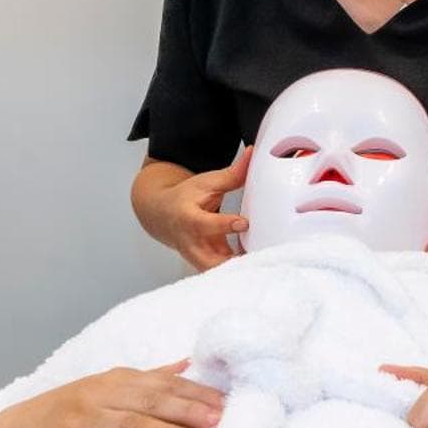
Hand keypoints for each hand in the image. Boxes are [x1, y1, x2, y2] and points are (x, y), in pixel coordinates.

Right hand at [0, 361, 224, 427]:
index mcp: (113, 381)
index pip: (161, 384)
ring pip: (126, 426)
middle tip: (217, 422)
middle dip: (186, 410)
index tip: (224, 404)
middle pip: (149, 401)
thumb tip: (187, 362)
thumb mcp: (106, 387)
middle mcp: (98, 396)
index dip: (193, 392)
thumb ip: (147, 377)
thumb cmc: (68, 410)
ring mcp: (79, 422)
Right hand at [146, 146, 251, 269]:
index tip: (244, 223)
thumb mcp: (206, 183)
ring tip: (264, 266)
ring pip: (217, 273)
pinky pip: (224, 274)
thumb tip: (253, 153)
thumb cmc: (186, 198)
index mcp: (188, 219)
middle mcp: (191, 243)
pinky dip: (240, 272)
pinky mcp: (207, 266)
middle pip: (210, 261)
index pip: (205, 225)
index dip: (224, 225)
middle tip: (258, 258)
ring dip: (238, 272)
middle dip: (231, 262)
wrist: (162, 215)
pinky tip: (260, 266)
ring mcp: (198, 258)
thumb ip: (232, 174)